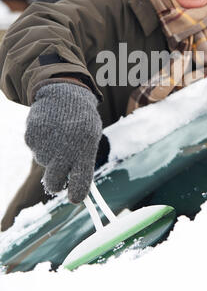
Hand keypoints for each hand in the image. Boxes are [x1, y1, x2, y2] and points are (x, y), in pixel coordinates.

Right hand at [25, 83, 101, 202]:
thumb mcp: (90, 138)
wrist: (65, 93)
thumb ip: (84, 162)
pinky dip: (41, 143)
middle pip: (54, 183)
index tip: (75, 197)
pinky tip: (50, 129)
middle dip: (57, 183)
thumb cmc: (82, 120)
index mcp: (84, 151)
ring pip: (44, 163)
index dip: (76, 194)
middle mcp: (64, 150)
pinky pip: (35, 149)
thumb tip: (78, 188)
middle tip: (61, 174)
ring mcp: (45, 144)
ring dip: (50, 155)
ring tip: (59, 135)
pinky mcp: (31, 137)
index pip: (80, 183)